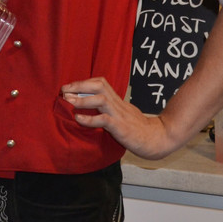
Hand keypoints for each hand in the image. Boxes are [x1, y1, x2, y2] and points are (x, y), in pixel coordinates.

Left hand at [60, 77, 176, 159]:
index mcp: (117, 100)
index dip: (84, 82)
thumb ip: (109, 109)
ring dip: (82, 100)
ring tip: (68, 101)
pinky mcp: (121, 128)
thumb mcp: (122, 114)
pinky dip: (89, 119)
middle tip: (64, 90)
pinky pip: (104, 120)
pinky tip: (78, 119)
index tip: (69, 87)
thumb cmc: (138, 128)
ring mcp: (120, 115)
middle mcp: (118, 104)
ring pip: (101, 99)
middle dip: (79, 85)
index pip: (100, 82)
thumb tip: (90, 105)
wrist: (158, 139)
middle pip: (99, 85)